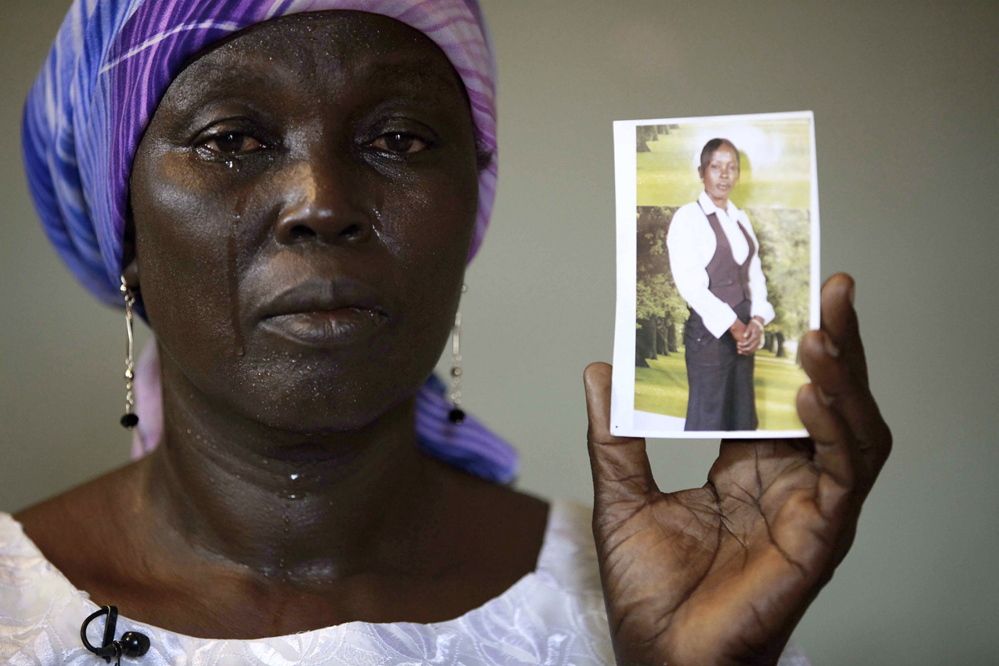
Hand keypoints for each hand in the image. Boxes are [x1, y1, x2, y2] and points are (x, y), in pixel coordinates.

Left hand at [584, 274, 890, 664]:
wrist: (659, 655)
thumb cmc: (649, 590)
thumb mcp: (621, 496)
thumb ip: (615, 435)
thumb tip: (599, 371)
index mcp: (748, 467)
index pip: (777, 392)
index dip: (784, 343)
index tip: (782, 288)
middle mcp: (788, 480)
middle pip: (825, 399)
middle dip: (834, 342)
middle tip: (831, 284)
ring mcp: (810, 507)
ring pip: (851, 430)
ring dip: (844, 378)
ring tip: (823, 328)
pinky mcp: (820, 537)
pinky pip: (843, 476)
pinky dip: (836, 432)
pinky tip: (814, 395)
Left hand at [738, 318, 764, 354]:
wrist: (760, 325)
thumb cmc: (753, 324)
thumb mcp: (750, 325)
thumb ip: (747, 331)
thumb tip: (744, 336)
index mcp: (756, 335)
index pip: (749, 342)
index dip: (742, 344)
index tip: (737, 343)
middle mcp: (759, 340)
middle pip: (751, 348)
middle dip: (743, 349)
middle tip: (737, 347)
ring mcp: (760, 343)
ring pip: (752, 350)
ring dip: (745, 352)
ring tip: (738, 351)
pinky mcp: (760, 345)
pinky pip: (754, 350)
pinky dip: (748, 352)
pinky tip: (742, 352)